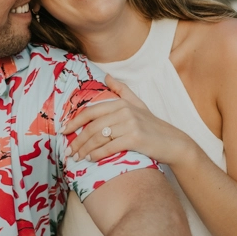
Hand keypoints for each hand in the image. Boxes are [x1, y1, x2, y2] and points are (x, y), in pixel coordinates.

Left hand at [68, 75, 190, 166]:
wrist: (173, 142)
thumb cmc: (153, 126)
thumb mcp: (138, 104)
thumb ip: (122, 90)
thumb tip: (107, 76)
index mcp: (121, 103)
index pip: (91, 112)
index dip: (74, 122)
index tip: (63, 131)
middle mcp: (124, 111)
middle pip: (92, 127)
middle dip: (77, 141)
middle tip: (69, 152)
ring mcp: (130, 124)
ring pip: (98, 138)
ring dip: (84, 150)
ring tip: (77, 158)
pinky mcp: (135, 138)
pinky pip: (109, 147)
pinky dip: (97, 154)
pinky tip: (91, 159)